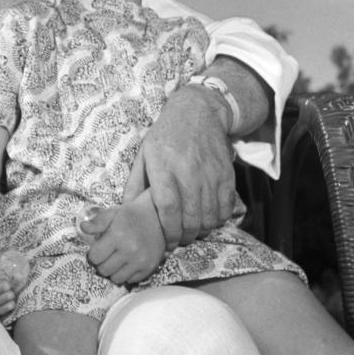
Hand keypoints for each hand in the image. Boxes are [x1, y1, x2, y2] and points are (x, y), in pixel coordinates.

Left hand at [82, 196, 165, 284]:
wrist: (157, 218)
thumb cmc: (130, 215)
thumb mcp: (112, 213)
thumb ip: (97, 222)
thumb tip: (82, 228)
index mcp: (117, 236)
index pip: (95, 257)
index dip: (93, 254)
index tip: (97, 249)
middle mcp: (129, 251)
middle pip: (104, 270)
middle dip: (101, 263)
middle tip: (105, 255)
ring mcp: (140, 262)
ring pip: (116, 279)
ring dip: (112, 271)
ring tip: (115, 260)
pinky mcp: (148, 269)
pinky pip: (130, 281)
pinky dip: (125, 274)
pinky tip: (127, 263)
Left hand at [123, 86, 234, 245]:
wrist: (197, 112)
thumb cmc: (165, 135)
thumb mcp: (144, 153)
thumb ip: (135, 182)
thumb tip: (126, 208)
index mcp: (164, 168)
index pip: (168, 210)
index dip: (169, 232)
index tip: (167, 242)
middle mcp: (189, 173)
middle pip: (191, 219)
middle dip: (185, 237)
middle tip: (179, 240)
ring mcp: (210, 175)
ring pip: (209, 217)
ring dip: (201, 231)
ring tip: (193, 230)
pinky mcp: (227, 175)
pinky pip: (226, 208)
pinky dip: (218, 219)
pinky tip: (208, 218)